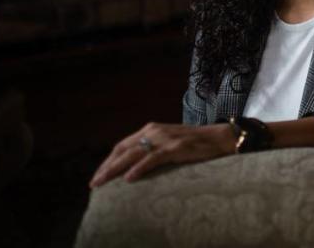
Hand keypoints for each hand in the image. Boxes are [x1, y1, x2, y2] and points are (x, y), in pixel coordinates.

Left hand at [89, 122, 235, 188]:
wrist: (219, 138)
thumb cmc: (195, 144)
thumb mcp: (169, 143)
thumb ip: (153, 149)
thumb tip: (134, 166)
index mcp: (151, 129)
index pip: (123, 145)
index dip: (108, 160)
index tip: (98, 175)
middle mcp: (154, 131)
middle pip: (123, 149)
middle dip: (106, 166)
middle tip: (94, 183)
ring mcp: (165, 139)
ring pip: (133, 153)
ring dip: (115, 169)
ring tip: (103, 182)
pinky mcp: (175, 147)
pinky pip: (152, 158)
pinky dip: (138, 168)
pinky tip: (128, 178)